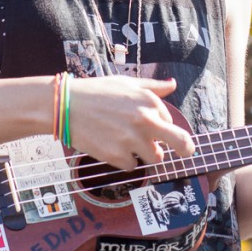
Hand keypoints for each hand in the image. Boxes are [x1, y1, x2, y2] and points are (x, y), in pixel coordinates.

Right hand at [66, 76, 194, 170]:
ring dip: (146, 155)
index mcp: (149, 102)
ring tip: (128, 144)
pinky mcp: (117, 156)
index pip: (169, 122)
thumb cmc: (96, 92)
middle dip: (185, 149)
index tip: (152, 129)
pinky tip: (111, 147)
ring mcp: (132, 140)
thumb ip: (153, 87)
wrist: (65, 106)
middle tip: (187, 153)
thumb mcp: (126, 83)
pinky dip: (125, 161)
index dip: (161, 127)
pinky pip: (132, 166)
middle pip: (179, 143)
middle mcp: (145, 120)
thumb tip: (172, 84)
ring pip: (155, 158)